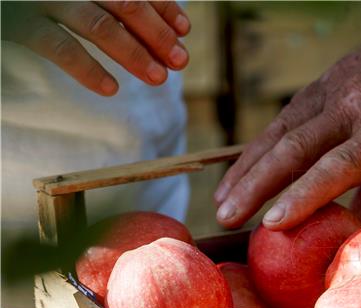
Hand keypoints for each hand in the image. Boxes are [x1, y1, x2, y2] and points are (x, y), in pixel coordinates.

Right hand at [1, 1, 189, 95]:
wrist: (1, 8)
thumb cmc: (41, 8)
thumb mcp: (81, 1)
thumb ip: (116, 9)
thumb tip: (170, 35)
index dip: (163, 6)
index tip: (184, 30)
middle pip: (125, 3)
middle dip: (157, 33)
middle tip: (179, 61)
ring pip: (99, 25)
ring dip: (134, 53)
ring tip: (158, 78)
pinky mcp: (18, 23)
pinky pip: (58, 46)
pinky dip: (88, 68)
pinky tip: (111, 88)